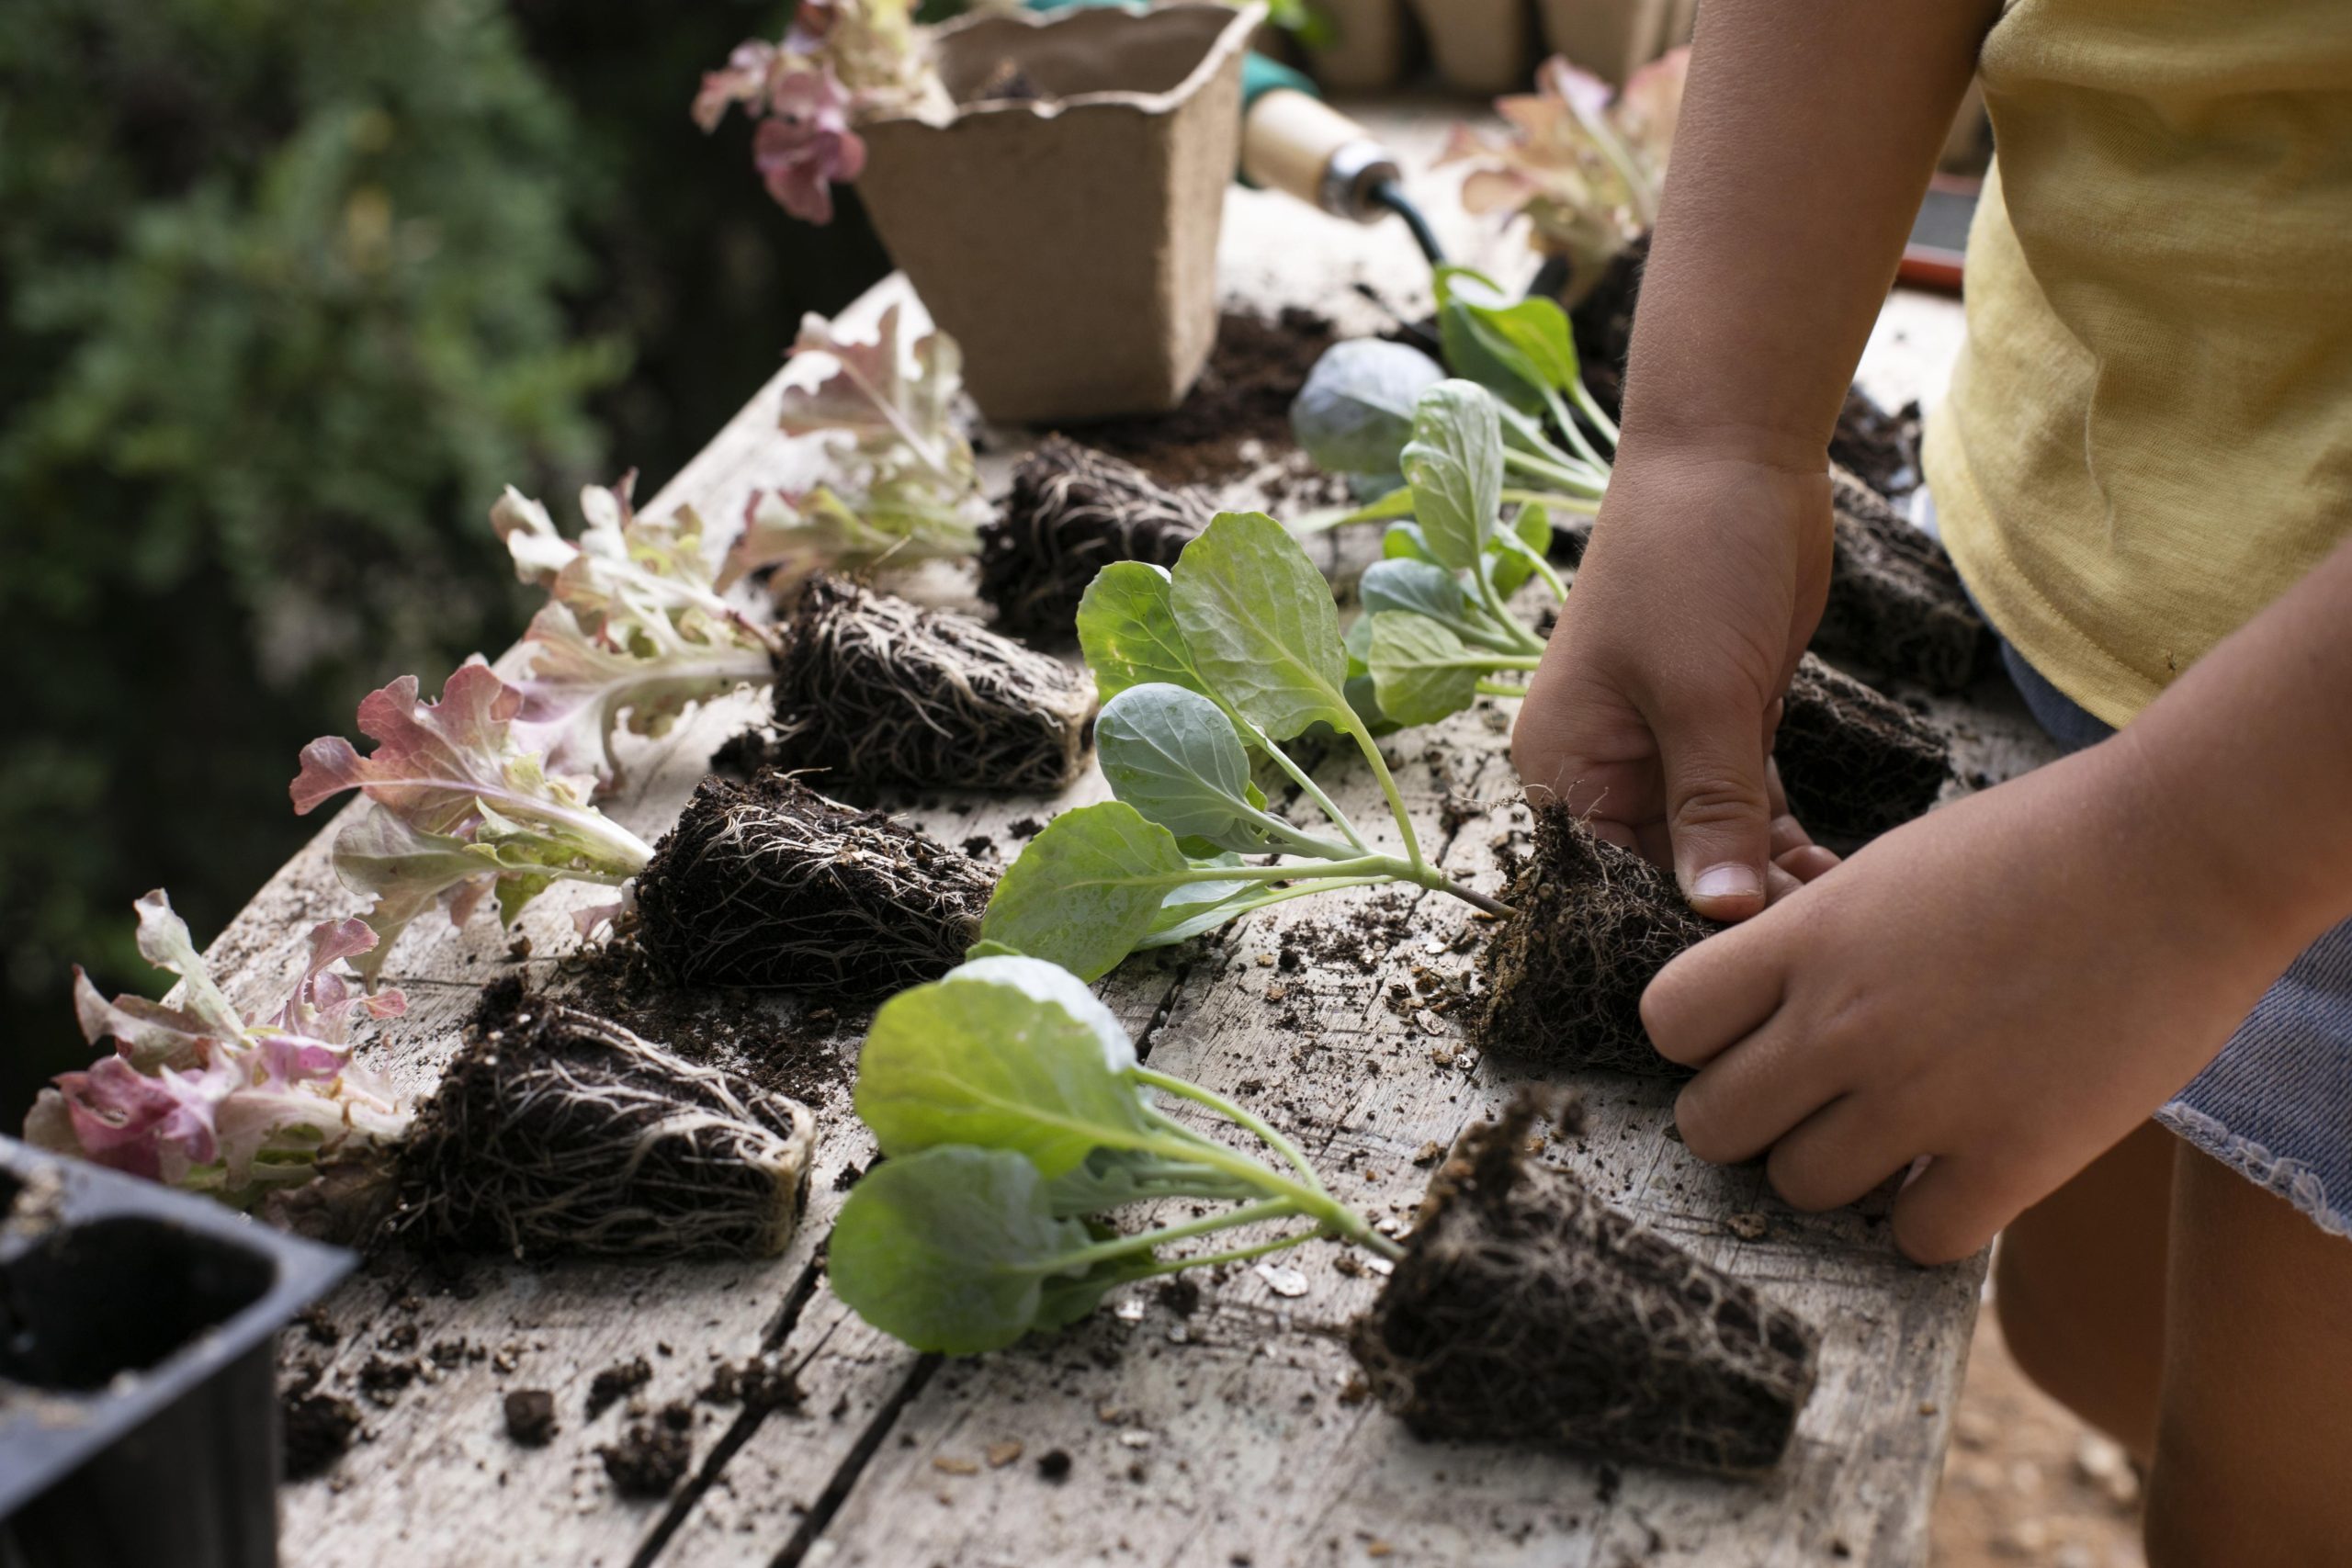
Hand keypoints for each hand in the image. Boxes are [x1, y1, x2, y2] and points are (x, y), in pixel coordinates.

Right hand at [1512, 445, 1836, 917]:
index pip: (1612, 876)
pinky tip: (1828, 869)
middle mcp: (1603, 763)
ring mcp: (1663, 743)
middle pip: (1663, 868)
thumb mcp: (1702, 697)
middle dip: (1733, 905)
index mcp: (1564, 763)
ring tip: (1836, 911)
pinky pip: (1744, 804)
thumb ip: (1712, 812)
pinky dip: (1780, 837)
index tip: (1753, 960)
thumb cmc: (1690, 562)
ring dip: (1769, 877)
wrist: (1735, 452)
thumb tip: (1722, 916)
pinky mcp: (1719, 722)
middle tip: (1813, 941)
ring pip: (1713, 842)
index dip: (1678, 921)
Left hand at [1648, 731, 2296, 1263]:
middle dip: (1749, 1117)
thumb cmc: (2039, 844)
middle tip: (1806, 1100)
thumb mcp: (1889, 868)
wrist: (2184, 853)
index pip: (1666, 1019)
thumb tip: (1762, 1008)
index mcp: (1807, 937)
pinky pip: (1917, 1240)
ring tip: (1890, 1133)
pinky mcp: (2015, 1155)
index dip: (1696, 1038)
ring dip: (1834, 1173)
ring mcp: (1925, 1095)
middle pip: (1710, 1124)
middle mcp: (1844, 1022)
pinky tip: (1959, 1173)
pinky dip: (1928, 1222)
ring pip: (1798, 1188)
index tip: (1744, 1034)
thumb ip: (1814, 943)